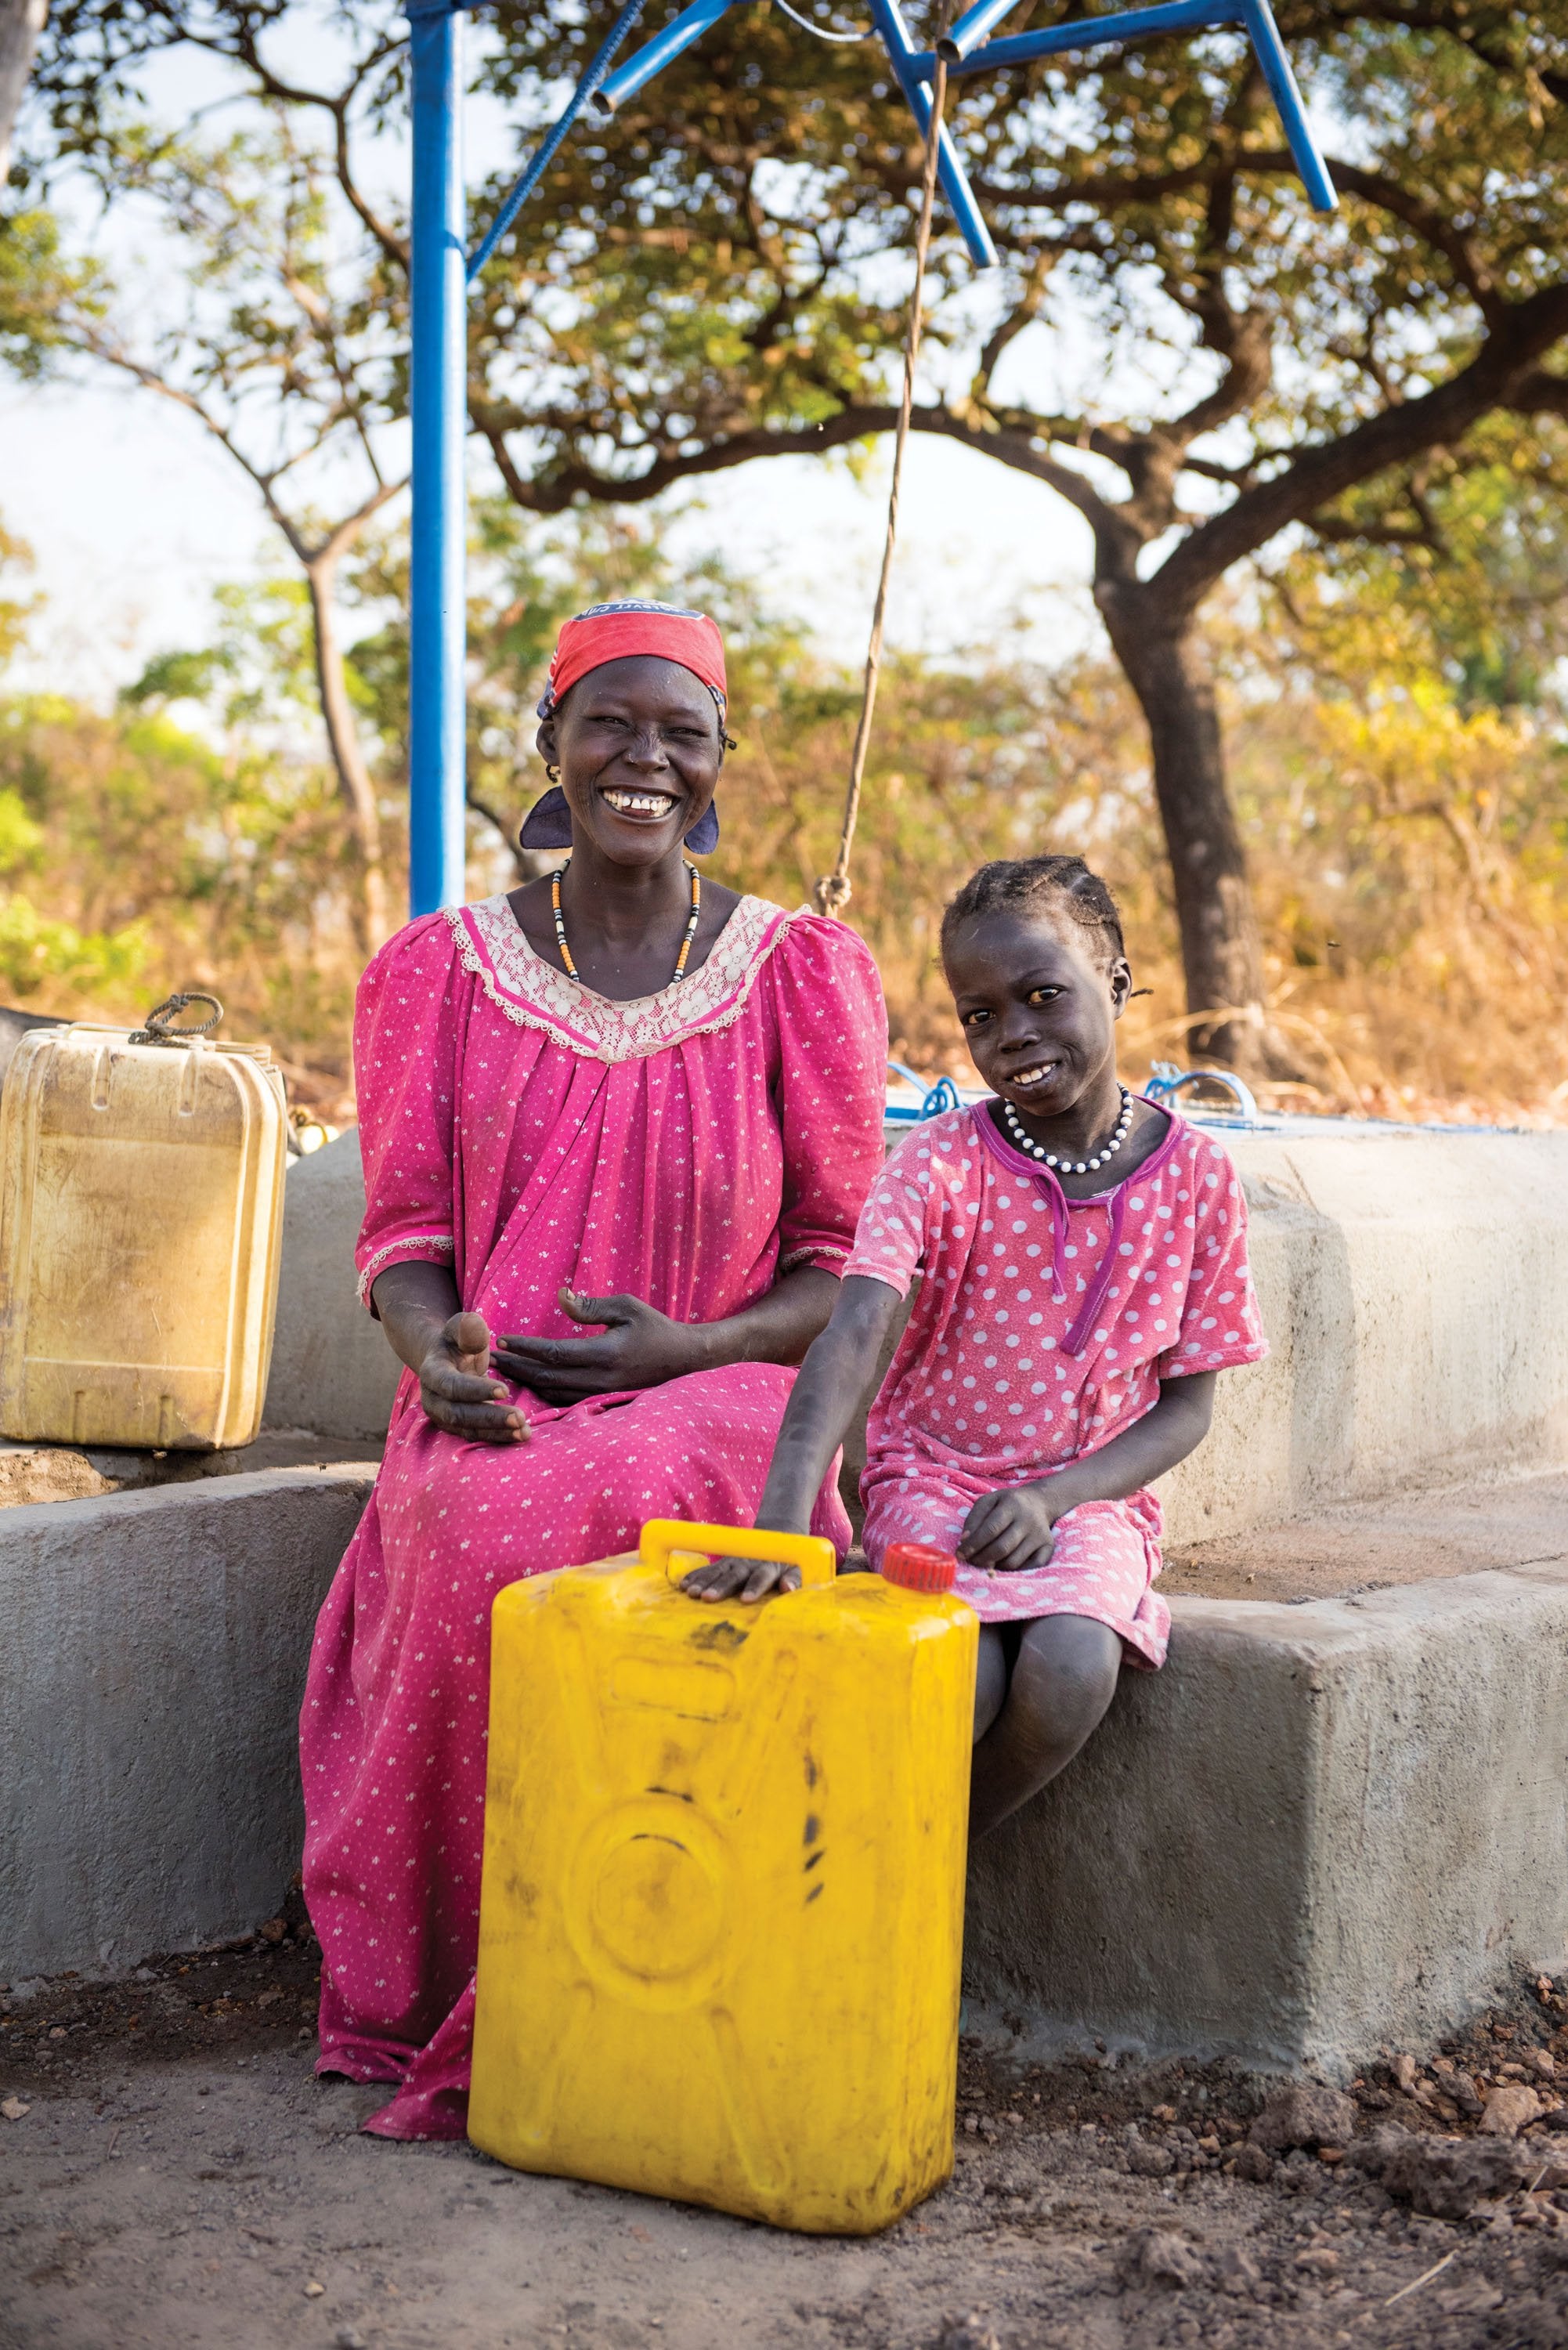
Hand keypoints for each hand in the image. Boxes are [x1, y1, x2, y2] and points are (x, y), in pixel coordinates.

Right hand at [416, 1312, 528, 1444]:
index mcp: (432, 1373)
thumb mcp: (461, 1327)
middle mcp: (433, 1400)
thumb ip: (468, 1327)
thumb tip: (474, 1325)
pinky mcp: (457, 1428)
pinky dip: (498, 1437)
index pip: (451, 1386)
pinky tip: (521, 1435)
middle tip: (520, 1417)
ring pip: (468, 1430)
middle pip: (459, 1414)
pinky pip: (477, 1436)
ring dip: (497, 1433)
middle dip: (490, 1418)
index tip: (505, 1391)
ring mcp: (443, 1417)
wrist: (446, 1359)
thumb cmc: (459, 1340)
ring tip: (525, 1432)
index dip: (476, 1390)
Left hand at [490, 1287, 701, 1404]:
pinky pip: (566, 1401)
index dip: (524, 1346)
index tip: (501, 1338)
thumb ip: (591, 1305)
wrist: (685, 1361)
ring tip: (505, 1371)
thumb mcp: (627, 1307)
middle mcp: (600, 1379)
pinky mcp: (604, 1402)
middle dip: (516, 1367)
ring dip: (526, 1383)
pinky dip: (543, 1394)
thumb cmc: (656, 1329)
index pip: (552, 1353)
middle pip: (546, 1377)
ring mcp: (602, 1394)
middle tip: (491, 1358)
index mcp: (604, 1353)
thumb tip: (561, 1296)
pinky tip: (531, 1385)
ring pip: (553, 1394)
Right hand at [680, 1543, 802, 1604]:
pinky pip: (707, 1568)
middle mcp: (748, 1564)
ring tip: (690, 1592)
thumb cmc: (787, 1561)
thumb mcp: (796, 1569)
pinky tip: (682, 1584)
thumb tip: (788, 1589)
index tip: (745, 1599)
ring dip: (703, 1581)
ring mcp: (733, 1562)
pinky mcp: (723, 1562)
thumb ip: (794, 1579)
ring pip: (717, 1571)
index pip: (761, 1578)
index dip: (754, 1587)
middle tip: (708, 1598)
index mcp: (768, 1568)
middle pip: (734, 1576)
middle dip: (721, 1587)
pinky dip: (695, 1575)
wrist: (775, 1533)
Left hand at [958, 1481, 1058, 1573]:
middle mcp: (1029, 1520)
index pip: (991, 1529)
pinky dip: (1014, 1571)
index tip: (960, 1554)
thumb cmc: (1007, 1503)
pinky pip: (1030, 1568)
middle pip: (1002, 1548)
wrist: (1039, 1502)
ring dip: (995, 1566)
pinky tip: (1004, 1564)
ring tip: (986, 1560)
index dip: (973, 1545)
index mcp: (1012, 1505)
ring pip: (1013, 1561)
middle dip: (982, 1558)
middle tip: (971, 1561)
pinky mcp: (1048, 1547)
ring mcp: (1040, 1535)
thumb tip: (965, 1541)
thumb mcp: (988, 1502)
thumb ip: (974, 1519)